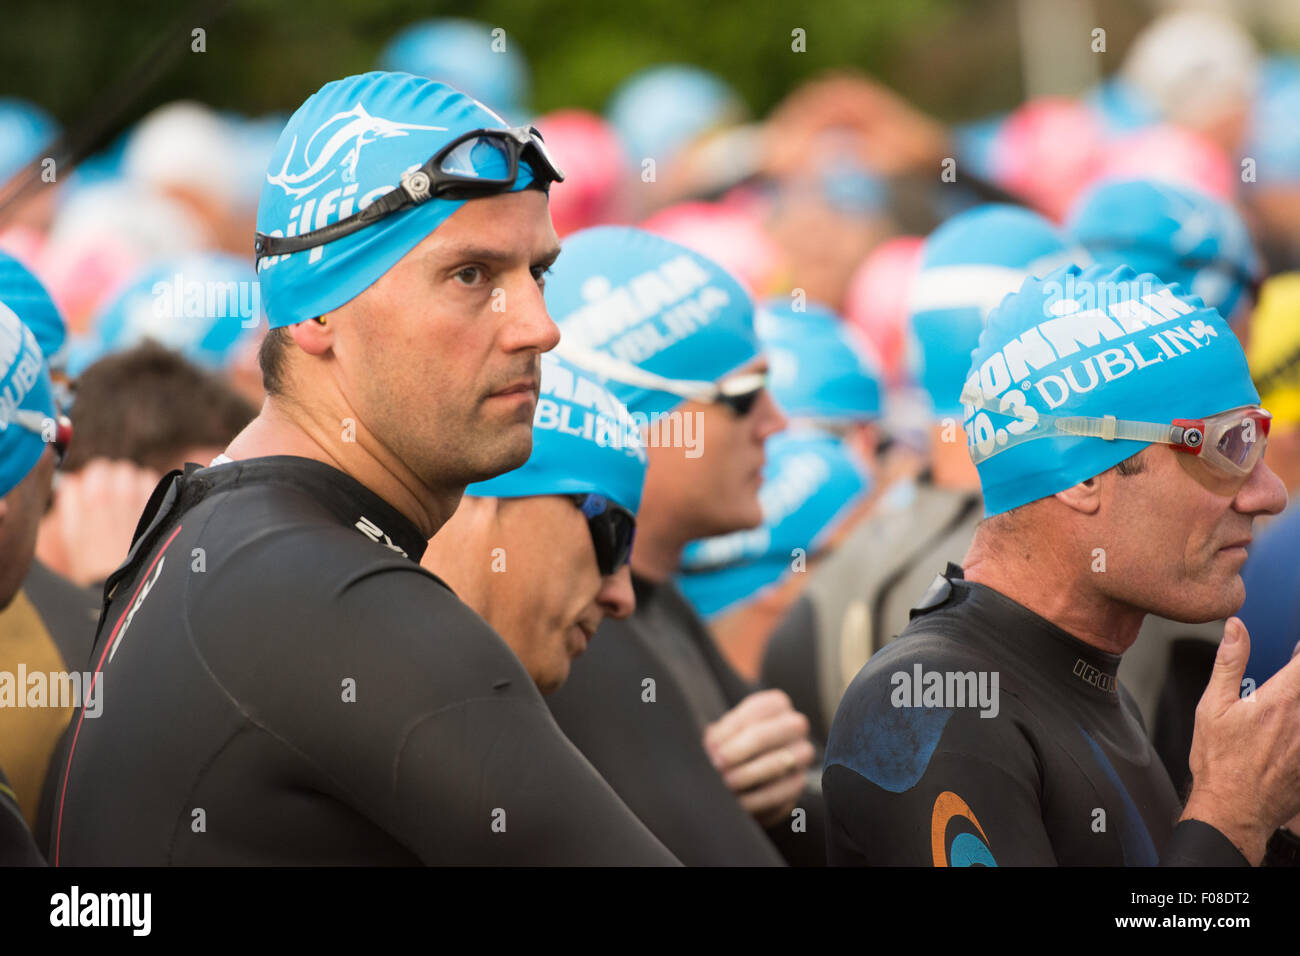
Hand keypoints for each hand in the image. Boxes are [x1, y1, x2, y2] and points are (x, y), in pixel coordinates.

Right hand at [52, 459, 161, 587]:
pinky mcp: (162, 508)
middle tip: (114, 498)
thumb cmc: (93, 565)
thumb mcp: (72, 534)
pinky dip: (153, 493)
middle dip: (117, 480)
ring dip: (136, 485)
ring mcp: (144, 499)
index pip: (99, 467)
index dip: (97, 479)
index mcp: (94, 496)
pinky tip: (147, 508)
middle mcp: (120, 492)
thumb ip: (70, 503)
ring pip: (141, 475)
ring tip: (131, 504)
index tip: (97, 490)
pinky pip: (160, 488)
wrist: (124, 586)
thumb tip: (70, 482)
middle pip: (120, 469)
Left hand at [703, 689, 814, 827]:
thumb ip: (718, 736)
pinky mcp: (799, 783)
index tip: (711, 746)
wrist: (748, 777)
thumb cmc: (732, 747)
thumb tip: (711, 749)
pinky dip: (757, 799)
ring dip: (747, 776)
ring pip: (778, 764)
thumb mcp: (723, 734)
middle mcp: (794, 725)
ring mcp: (802, 755)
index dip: (730, 729)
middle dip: (739, 751)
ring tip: (726, 784)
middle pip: (767, 734)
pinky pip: (781, 793)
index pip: (755, 710)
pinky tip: (739, 802)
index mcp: (776, 705)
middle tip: (717, 765)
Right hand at [1182, 618, 1299, 863]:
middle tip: (1286, 679)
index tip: (1295, 649)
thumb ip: (1229, 663)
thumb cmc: (1219, 762)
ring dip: (1297, 702)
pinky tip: (1286, 731)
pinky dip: (1299, 730)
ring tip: (1280, 712)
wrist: (1234, 810)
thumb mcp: (1213, 706)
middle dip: (1298, 676)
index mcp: (1280, 700)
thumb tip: (1236, 628)